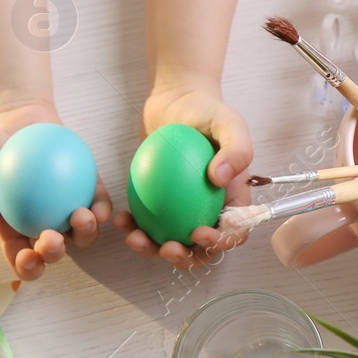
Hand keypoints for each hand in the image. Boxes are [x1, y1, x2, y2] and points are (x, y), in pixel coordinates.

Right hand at [0, 102, 111, 281]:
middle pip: (56, 250)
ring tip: (80, 218)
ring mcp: (67, 207)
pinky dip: (102, 210)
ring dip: (86, 234)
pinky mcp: (89, 187)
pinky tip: (98, 209)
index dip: (29, 268)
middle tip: (52, 237)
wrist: (7, 118)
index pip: (25, 260)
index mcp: (15, 232)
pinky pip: (99, 204)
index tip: (27, 256)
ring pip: (83, 232)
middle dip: (56, 253)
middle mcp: (44, 224)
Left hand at [114, 84, 251, 266]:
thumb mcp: (230, 123)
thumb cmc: (208, 111)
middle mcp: (209, 209)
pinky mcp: (157, 202)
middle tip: (166, 247)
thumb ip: (236, 150)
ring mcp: (182, 209)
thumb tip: (218, 179)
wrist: (176, 99)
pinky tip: (121, 219)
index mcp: (233, 200)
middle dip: (184, 257)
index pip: (233, 232)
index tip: (197, 232)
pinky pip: (147, 222)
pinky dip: (134, 226)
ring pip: (170, 241)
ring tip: (135, 237)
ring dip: (153, 249)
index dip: (219, 243)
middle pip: (201, 248)